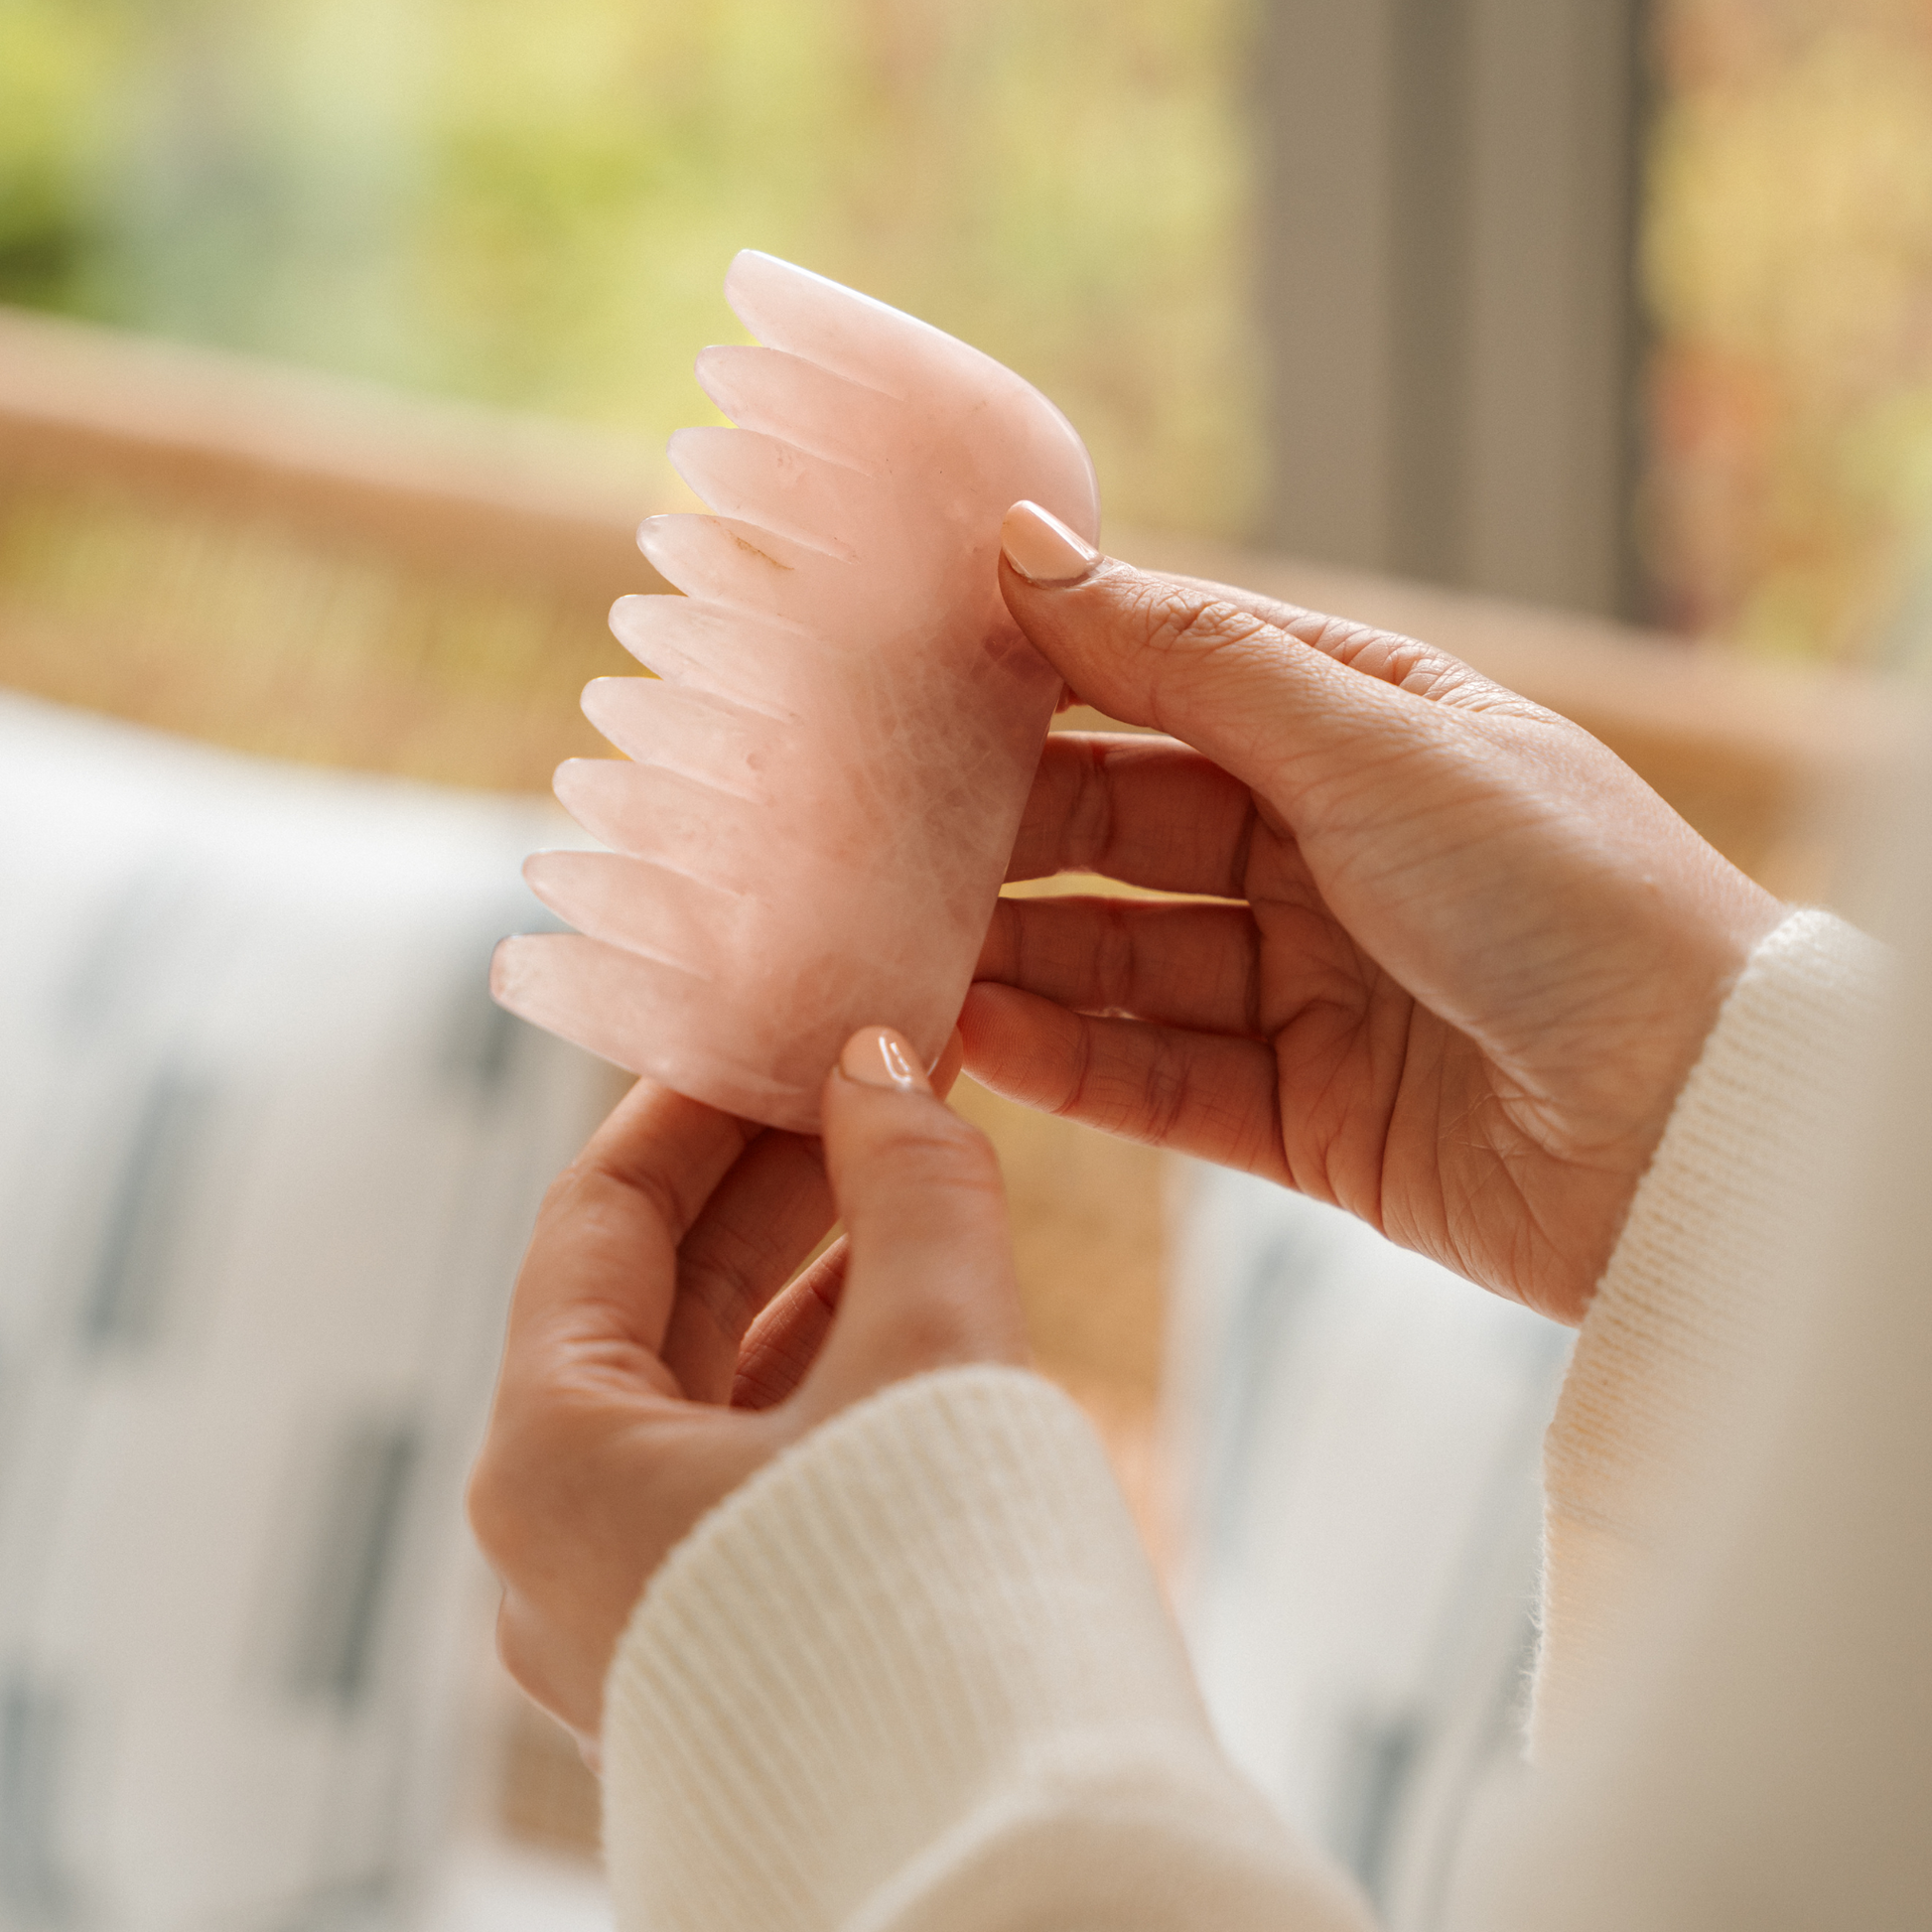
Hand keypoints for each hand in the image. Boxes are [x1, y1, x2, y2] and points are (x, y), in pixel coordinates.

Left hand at [466, 1026, 1023, 1752]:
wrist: (1009, 1870)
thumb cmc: (940, 1605)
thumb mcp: (932, 1350)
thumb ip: (910, 1184)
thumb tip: (885, 1061)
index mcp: (555, 1460)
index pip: (598, 1220)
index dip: (695, 1105)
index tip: (775, 1025)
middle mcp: (566, 1540)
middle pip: (656, 1301)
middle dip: (770, 1179)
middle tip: (865, 1075)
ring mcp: (641, 1604)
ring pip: (713, 1385)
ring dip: (811, 1267)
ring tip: (904, 1162)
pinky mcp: (724, 1644)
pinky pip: (753, 1464)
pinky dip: (826, 1367)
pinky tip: (907, 1294)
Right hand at [966, 504, 1785, 1325]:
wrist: (1694, 1126)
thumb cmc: (1565, 893)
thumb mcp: (1372, 743)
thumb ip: (1187, 657)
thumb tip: (1028, 544)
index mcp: (1368, 732)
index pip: (1173, 683)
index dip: (1050, 672)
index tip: (917, 670)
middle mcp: (1334, 853)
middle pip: (1131, 827)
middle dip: (1013, 827)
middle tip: (881, 828)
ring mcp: (1316, 988)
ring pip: (1128, 960)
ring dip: (1019, 953)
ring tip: (899, 942)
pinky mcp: (1307, 1115)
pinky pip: (1161, 1078)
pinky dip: (1071, 1062)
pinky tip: (978, 1036)